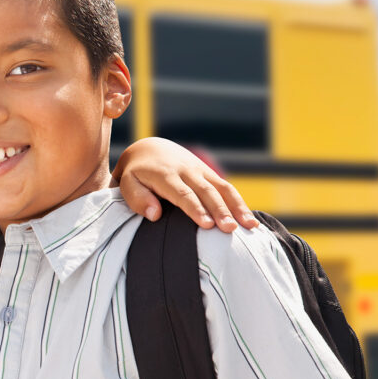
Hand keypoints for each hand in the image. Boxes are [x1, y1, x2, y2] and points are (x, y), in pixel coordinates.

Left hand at [112, 138, 257, 231]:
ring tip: (249, 226)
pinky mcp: (209, 174)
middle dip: (220, 210)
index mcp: (165, 175)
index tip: (206, 225)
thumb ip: (137, 198)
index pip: (183, 193)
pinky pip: (227, 187)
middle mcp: (186, 171)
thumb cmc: (135, 173)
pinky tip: (250, 220)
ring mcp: (200, 171)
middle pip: (206, 192)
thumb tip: (155, 215)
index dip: (195, 209)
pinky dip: (239, 203)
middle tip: (230, 229)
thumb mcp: (127, 183)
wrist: (149, 148)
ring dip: (237, 207)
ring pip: (222, 188)